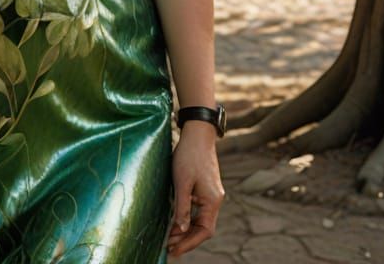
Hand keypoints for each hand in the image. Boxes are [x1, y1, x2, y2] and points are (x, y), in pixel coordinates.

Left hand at [166, 123, 224, 256]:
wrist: (197, 133)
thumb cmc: (189, 155)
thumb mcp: (182, 182)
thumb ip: (183, 207)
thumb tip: (182, 230)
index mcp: (212, 201)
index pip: (204, 231)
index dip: (189, 243)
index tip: (174, 251)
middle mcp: (214, 200)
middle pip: (203, 228)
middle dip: (186, 239)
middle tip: (169, 247)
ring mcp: (210, 194)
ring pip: (200, 219)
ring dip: (186, 230)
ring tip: (169, 238)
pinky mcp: (204, 188)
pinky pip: (197, 210)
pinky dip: (187, 218)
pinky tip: (176, 221)